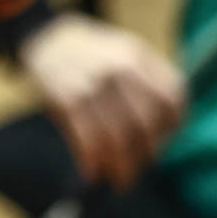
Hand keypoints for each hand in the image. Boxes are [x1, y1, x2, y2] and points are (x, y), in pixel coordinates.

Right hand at [19, 13, 186, 189]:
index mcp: (136, 58)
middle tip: (139, 168)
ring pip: (117, 138)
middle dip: (145, 155)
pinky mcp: (68, 99)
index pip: (171, 99)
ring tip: (119, 180)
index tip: (162, 141)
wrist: (44, 37)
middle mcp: (117, 70)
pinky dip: (92, 162)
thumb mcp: (125, 51)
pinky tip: (93, 172)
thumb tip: (168, 129)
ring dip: (121, 167)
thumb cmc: (91, 53)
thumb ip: (150, 81)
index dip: (172, 126)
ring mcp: (92, 85)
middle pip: (145, 125)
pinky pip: (88, 140)